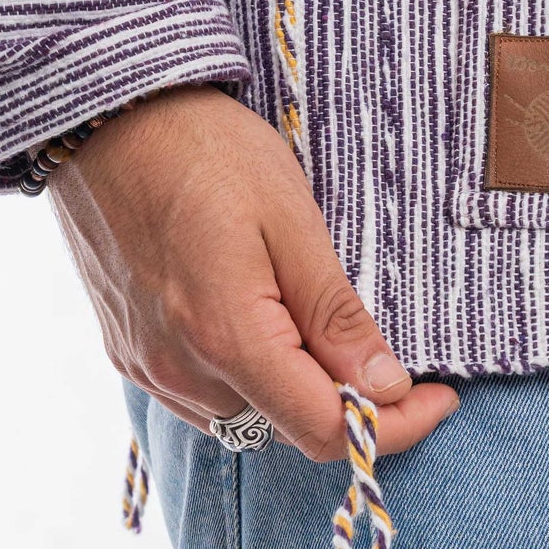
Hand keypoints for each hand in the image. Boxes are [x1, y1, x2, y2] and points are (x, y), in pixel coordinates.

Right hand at [49, 84, 458, 457]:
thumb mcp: (292, 221)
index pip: (324, 430)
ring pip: (247, 418)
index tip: (440, 397)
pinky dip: (250, 380)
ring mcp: (147, 366)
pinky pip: (205, 396)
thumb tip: (385, 388)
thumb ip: (335, 315)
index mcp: (227, 340)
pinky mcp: (127, 350)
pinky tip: (268, 329)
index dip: (394, 427)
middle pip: (287, 429)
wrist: (107, 118)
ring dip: (297, 393)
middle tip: (391, 355)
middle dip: (351, 406)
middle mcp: (180, 372)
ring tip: (326, 332)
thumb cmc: (206, 152)